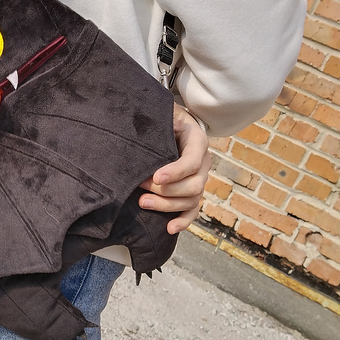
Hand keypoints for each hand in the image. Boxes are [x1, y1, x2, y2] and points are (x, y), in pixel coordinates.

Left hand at [138, 103, 210, 234]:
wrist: (171, 120)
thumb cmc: (163, 116)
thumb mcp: (163, 112)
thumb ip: (156, 118)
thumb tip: (136, 122)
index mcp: (197, 140)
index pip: (193, 161)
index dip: (176, 172)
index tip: (155, 177)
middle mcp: (203, 161)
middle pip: (193, 185)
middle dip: (166, 191)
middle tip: (140, 187)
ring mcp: (199, 178)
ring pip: (191, 200)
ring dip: (167, 206)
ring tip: (142, 202)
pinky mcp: (191, 190)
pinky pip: (192, 210)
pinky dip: (183, 221)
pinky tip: (169, 228)